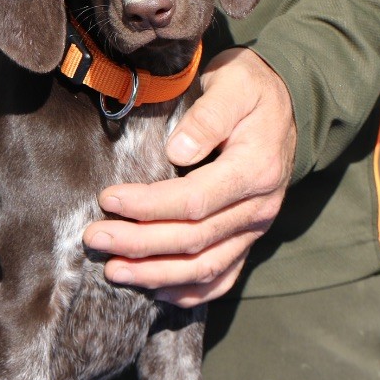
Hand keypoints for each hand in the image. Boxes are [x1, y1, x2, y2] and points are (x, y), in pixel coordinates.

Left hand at [82, 48, 296, 306]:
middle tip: (94, 238)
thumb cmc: (248, 89)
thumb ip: (208, 117)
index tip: (107, 200)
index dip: (147, 206)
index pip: (194, 200)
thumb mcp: (233, 85)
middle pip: (193, 239)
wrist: (285, 103)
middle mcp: (259, 207)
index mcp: (255, 170)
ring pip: (205, 267)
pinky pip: (223, 277)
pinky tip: (156, 294)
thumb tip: (177, 151)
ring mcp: (254, 229)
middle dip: (138, 244)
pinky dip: (190, 292)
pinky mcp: (247, 239)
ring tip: (113, 272)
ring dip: (155, 274)